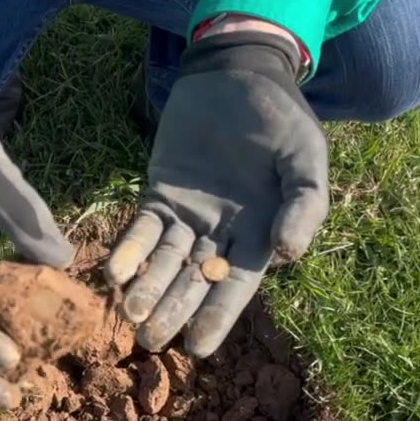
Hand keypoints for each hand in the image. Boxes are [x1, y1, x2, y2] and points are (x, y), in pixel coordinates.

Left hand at [106, 30, 329, 356]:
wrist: (240, 73)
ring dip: (146, 287)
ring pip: (164, 262)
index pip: (236, 286)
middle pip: (194, 282)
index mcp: (260, 235)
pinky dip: (128, 249)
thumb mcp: (306, 157)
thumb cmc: (282, 118)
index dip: (217, 317)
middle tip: (150, 340)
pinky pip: (142, 228)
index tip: (198, 347)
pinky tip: (114, 271)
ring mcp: (187, 215)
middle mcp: (221, 234)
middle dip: (173, 310)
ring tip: (130, 313)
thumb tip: (289, 254)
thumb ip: (303, 205)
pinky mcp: (158, 193)